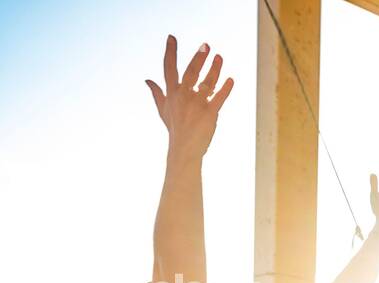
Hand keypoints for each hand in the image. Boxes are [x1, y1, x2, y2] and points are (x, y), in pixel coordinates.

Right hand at [145, 36, 234, 164]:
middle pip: (191, 72)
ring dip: (215, 69)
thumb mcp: (162, 110)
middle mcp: (183, 96)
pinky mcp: (210, 114)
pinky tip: (231, 80)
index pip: (169, 68)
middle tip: (206, 45)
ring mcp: (197, 105)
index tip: (172, 37)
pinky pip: (219, 98)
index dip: (170, 52)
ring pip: (207, 83)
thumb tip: (147, 80)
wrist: (183, 149)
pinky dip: (226, 89)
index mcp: (172, 94)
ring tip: (220, 57)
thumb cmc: (174, 129)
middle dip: (198, 58)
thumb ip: (156, 93)